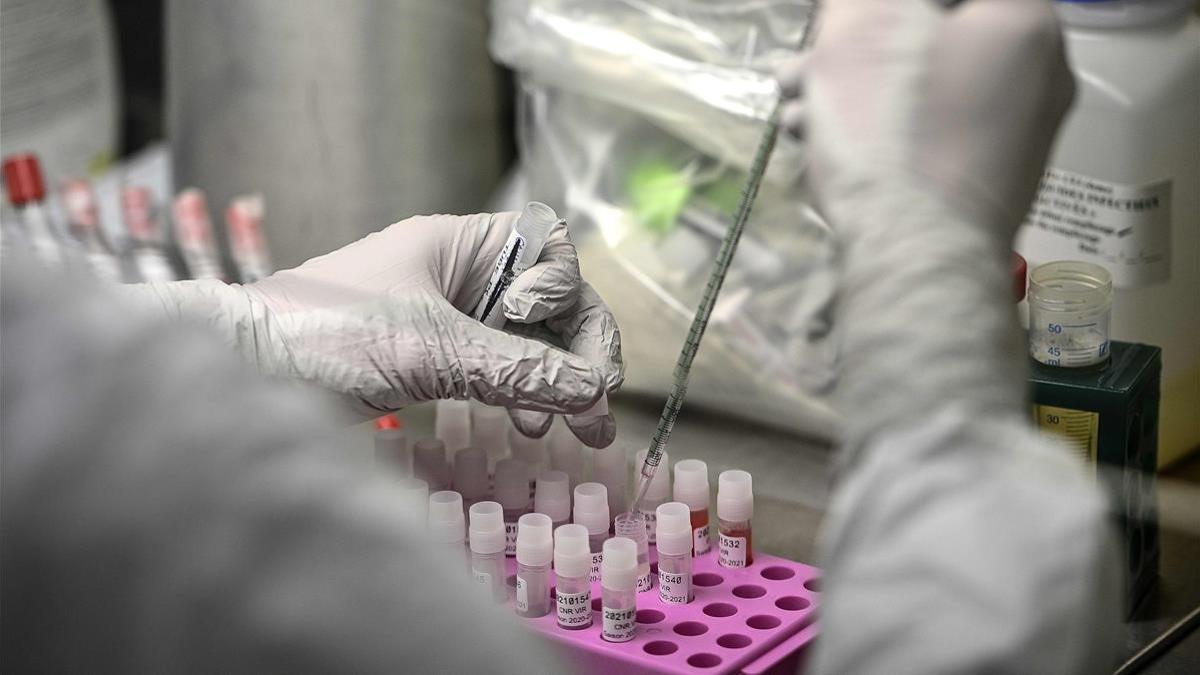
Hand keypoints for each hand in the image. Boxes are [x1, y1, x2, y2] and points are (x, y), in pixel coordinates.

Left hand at [239, 211, 621, 446]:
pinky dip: (522, 395)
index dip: (567, 295)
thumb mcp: (429, 349)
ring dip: (557, 380)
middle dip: (579, 351)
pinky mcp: (431, 360)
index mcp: (460, 246)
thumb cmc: (321, 336)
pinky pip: (497, 370)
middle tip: (598, 406)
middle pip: (549, 301)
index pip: (551, 251)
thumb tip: (591, 390)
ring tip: (577, 428)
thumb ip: (516, 369)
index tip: (559, 343)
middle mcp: (460, 276)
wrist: (241, 371)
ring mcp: (447, 318)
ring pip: (527, 341)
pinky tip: (530, 425)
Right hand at [777, 0, 1074, 238]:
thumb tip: (868, 10)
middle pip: (933, 35)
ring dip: (852, 90)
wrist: (915, 259)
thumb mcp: (862, 31)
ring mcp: (1016, 135)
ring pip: (921, 87)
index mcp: (1024, 20)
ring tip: (797, 110)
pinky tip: (823, 145)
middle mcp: (1037, 74)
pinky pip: (928, 133)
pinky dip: (877, 130)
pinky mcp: (986, 182)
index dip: (887, 3)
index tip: (845, 21)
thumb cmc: (894, 130)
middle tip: (802, 65)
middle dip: (856, 44)